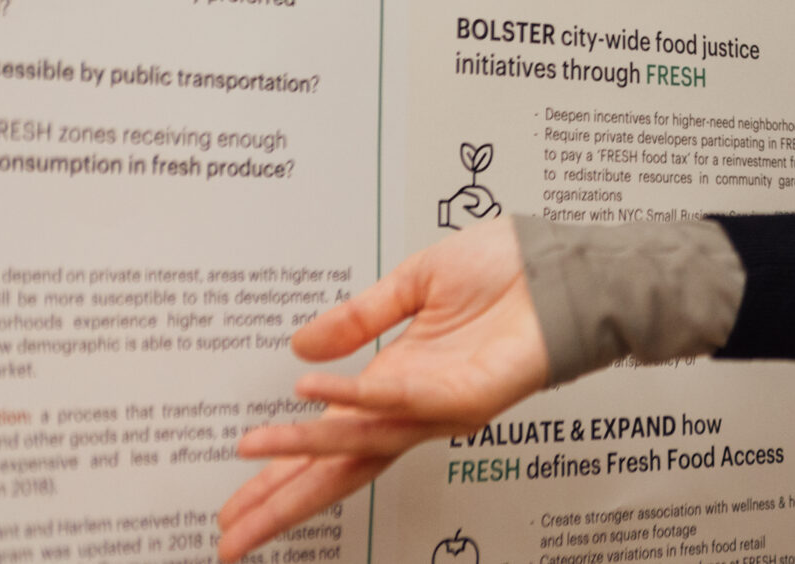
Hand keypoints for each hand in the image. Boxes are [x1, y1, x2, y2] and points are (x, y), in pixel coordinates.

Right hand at [218, 220, 547, 561]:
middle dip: (283, 501)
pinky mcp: (468, 395)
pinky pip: (400, 398)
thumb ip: (359, 316)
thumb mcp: (416, 282)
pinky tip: (313, 393)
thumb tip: (300, 348)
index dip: (284, 472)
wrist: (564, 260)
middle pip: (338, 466)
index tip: (237, 507)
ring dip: (302, 448)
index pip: (330, 441)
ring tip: (250, 450)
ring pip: (360, 438)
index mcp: (398, 380)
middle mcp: (414, 404)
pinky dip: (353, 396)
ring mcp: (441, 406)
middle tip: (230, 538)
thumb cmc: (510, 268)